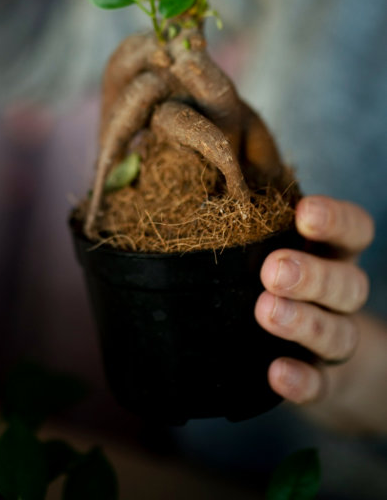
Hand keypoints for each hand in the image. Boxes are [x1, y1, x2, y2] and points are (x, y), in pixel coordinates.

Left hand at [255, 195, 373, 405]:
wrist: (309, 356)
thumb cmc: (277, 278)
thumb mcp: (269, 243)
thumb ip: (249, 217)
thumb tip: (196, 163)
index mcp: (330, 251)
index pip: (354, 230)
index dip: (336, 220)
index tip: (305, 212)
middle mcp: (340, 293)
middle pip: (347, 282)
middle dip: (312, 275)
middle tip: (273, 269)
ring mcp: (335, 337)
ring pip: (337, 332)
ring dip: (304, 322)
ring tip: (266, 312)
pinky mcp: (324, 381)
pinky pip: (320, 384)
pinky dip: (302, 380)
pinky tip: (277, 373)